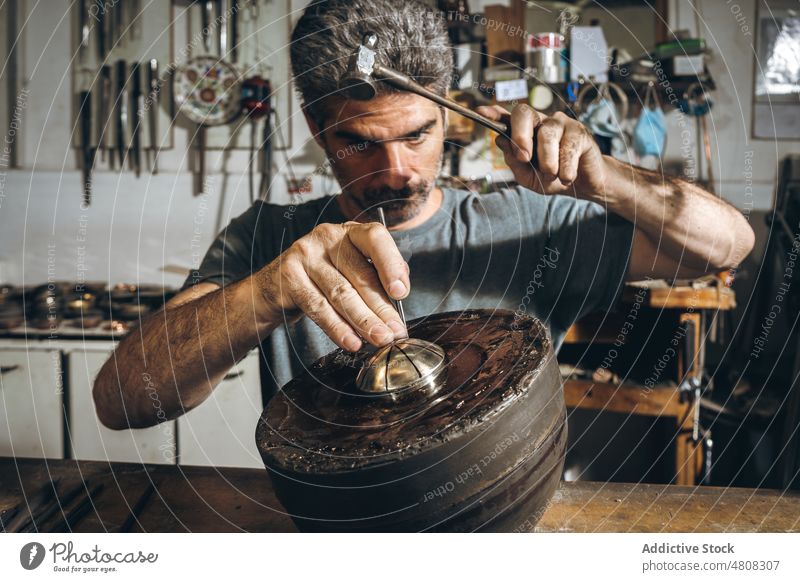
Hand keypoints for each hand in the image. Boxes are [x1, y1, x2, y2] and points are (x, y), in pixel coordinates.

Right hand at [254, 222, 408, 351]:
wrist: (275, 286)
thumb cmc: (322, 278)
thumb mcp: (350, 269)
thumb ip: (376, 274)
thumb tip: (401, 288)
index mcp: (350, 231)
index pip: (375, 238)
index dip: (391, 264)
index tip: (401, 293)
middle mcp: (327, 237)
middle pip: (360, 274)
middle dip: (381, 308)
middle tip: (395, 332)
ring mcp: (306, 255)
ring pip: (341, 293)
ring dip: (364, 321)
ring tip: (379, 338)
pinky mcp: (289, 277)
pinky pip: (318, 307)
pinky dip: (338, 328)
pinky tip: (352, 341)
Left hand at [475, 104, 607, 196]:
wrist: (583, 186)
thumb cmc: (553, 178)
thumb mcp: (528, 177)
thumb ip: (514, 161)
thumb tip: (501, 141)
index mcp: (525, 132)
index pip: (507, 118)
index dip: (493, 114)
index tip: (480, 113)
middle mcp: (541, 122)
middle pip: (524, 112)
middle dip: (520, 135)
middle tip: (524, 157)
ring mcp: (560, 124)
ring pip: (547, 134)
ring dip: (547, 161)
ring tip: (552, 176)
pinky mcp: (580, 131)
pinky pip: (568, 147)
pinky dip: (565, 167)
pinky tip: (567, 177)